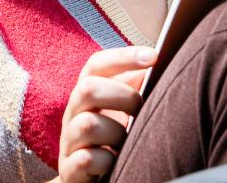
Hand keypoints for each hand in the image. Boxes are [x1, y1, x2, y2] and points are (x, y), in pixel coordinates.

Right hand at [56, 46, 155, 182]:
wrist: (89, 179)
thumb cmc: (111, 140)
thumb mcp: (121, 112)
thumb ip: (135, 87)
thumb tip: (157, 61)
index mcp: (86, 95)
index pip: (96, 65)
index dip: (124, 57)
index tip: (154, 57)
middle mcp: (73, 114)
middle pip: (87, 89)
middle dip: (122, 96)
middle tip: (139, 110)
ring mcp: (69, 141)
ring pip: (87, 125)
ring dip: (116, 133)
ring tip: (125, 143)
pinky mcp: (69, 169)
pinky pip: (85, 159)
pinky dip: (105, 161)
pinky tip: (113, 162)